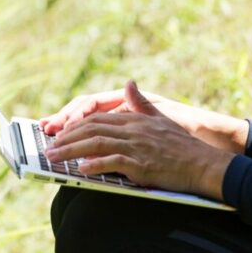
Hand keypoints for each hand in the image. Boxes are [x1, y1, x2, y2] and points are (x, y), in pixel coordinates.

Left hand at [41, 84, 245, 152]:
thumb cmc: (182, 146)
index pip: (97, 118)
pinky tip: (80, 169)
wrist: (203, 164)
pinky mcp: (141, 165)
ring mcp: (137, 147)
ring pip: (96, 145)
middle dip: (66, 138)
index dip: (74, 125)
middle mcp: (133, 130)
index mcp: (134, 120)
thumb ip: (141, 103)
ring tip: (53, 158)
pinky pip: (113, 162)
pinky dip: (95, 165)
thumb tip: (129, 83)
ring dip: (71, 151)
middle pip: (91, 130)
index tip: (58, 133)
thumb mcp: (160, 119)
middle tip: (48, 148)